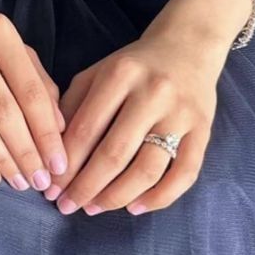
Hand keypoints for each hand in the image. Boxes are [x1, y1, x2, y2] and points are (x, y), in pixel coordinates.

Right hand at [0, 0, 67, 192]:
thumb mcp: (13, 46)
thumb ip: (38, 81)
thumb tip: (59, 128)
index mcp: (0, 33)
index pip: (29, 90)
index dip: (46, 132)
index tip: (59, 164)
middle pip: (3, 111)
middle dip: (25, 152)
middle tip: (40, 182)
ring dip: (0, 159)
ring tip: (18, 181)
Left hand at [42, 31, 221, 215]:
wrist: (188, 46)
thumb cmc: (132, 66)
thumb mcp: (96, 74)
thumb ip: (72, 107)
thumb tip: (52, 155)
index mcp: (120, 74)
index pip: (86, 129)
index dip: (66, 164)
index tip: (51, 188)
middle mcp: (153, 93)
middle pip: (115, 153)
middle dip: (86, 186)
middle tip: (68, 206)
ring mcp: (182, 113)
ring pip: (148, 169)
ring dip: (117, 196)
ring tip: (94, 208)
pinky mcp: (204, 130)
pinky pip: (185, 174)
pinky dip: (160, 198)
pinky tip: (135, 208)